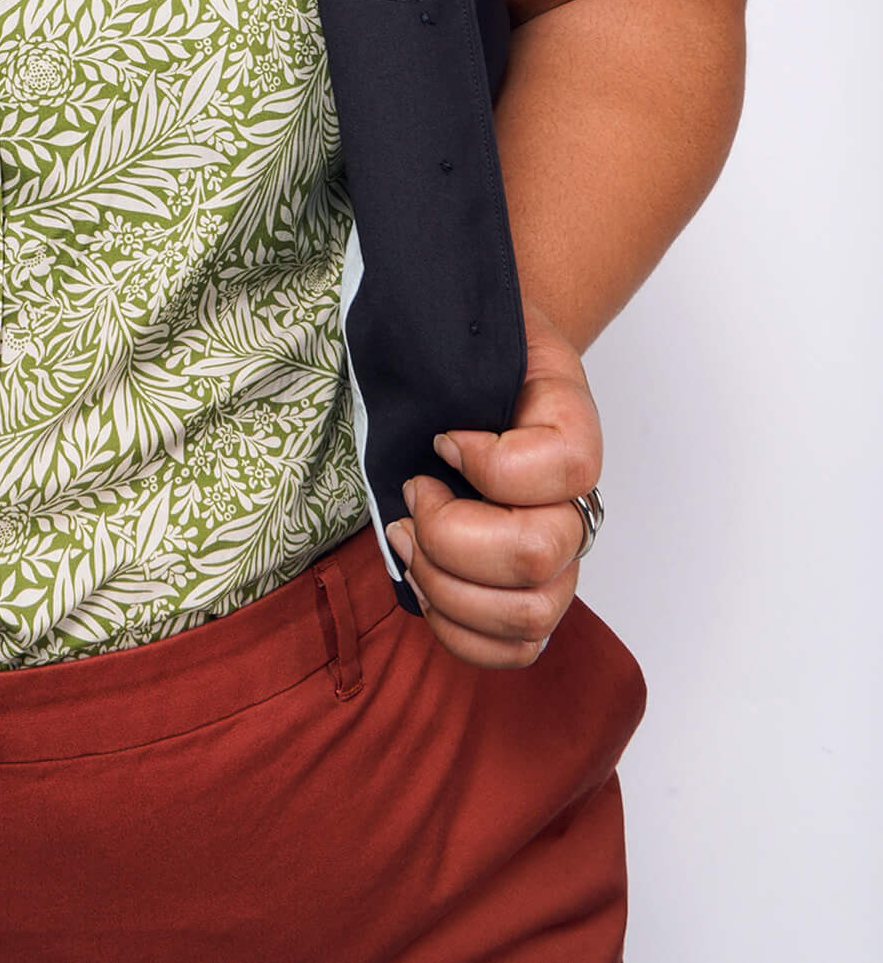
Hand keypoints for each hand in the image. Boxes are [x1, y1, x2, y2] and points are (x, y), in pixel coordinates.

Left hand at [385, 301, 602, 668]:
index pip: (564, 467)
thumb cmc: (472, 357)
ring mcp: (559, 560)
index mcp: (573, 430)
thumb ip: (465, 361)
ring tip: (406, 538)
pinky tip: (424, 582)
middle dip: (449, 535)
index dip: (490, 463)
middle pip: (536, 556)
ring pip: (528, 615)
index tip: (442, 437)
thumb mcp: (473, 333)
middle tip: (412, 492)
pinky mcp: (529, 597)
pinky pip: (515, 649)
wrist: (485, 373)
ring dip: (446, 585)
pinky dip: (459, 630)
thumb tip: (437, 431)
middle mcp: (576, 504)